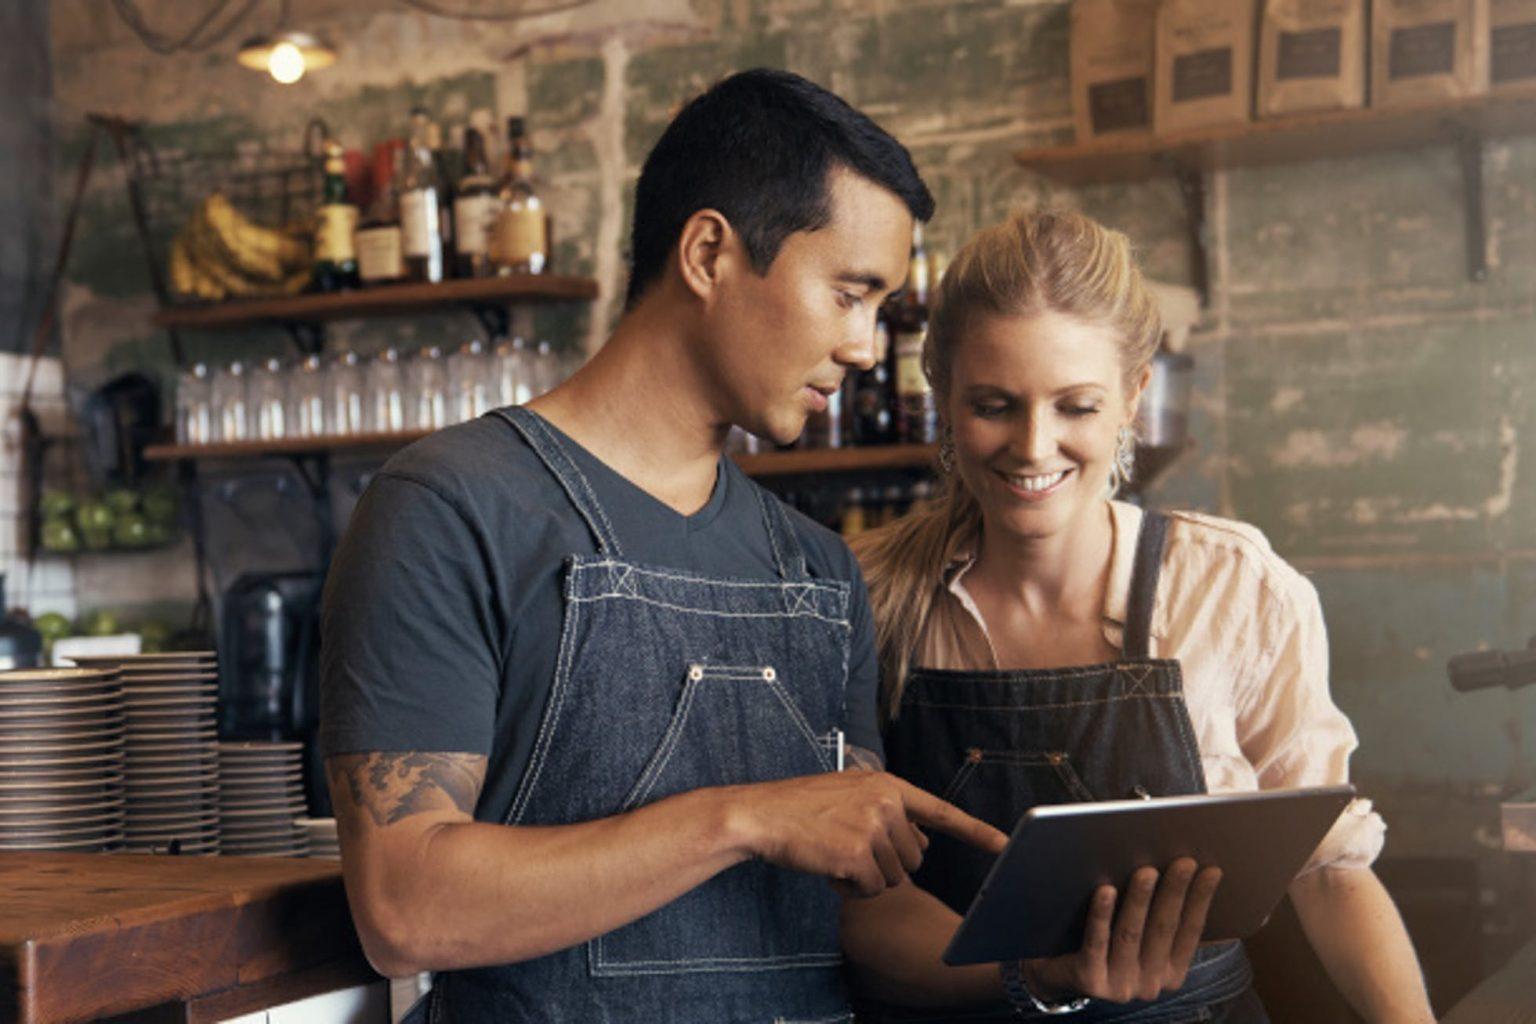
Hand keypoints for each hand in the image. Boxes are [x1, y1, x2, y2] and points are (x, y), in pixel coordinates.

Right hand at [728, 771, 1007, 897]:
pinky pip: (871, 889)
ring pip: (894, 877)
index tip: (1004, 844)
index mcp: (887, 784)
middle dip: (887, 864)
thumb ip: (888, 811)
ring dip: (868, 877)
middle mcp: (885, 803)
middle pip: (915, 858)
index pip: (940, 811)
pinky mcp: (856, 854)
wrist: (762, 814)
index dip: (975, 831)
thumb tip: (922, 844)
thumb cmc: (802, 808)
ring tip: (836, 854)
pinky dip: (852, 889)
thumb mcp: (850, 794)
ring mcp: (872, 827)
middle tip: (851, 849)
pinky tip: (830, 869)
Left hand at [1023, 859, 1221, 1003]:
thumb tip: (1183, 873)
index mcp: (1170, 972)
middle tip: (1183, 861)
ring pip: (1131, 934)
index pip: (1190, 931)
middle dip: (1175, 892)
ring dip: (1141, 900)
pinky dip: (1102, 915)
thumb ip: (1158, 917)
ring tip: (1146, 870)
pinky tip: (1105, 890)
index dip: (1202, 900)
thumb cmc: (1106, 945)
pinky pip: (1096, 943)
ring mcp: (1121, 985)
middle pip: (1163, 929)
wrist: (1058, 974)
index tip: (1211, 870)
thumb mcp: (1138, 936)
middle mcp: (1150, 984)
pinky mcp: (1091, 981)